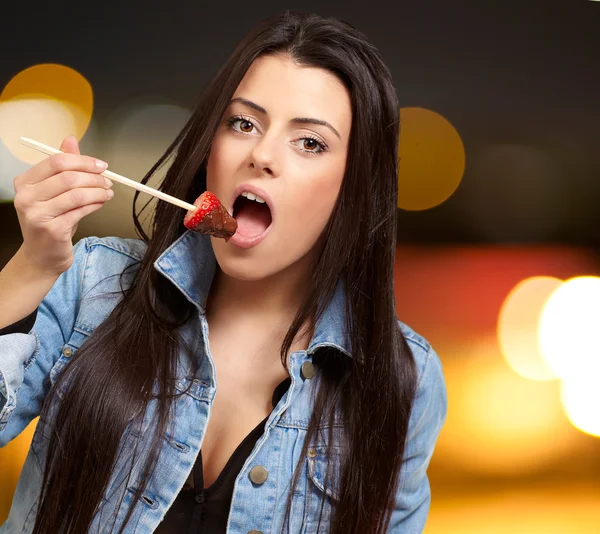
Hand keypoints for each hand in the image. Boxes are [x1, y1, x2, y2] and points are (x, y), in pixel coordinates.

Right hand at [13, 135, 112, 275]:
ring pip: (76, 194)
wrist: (42, 255)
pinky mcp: (52, 229)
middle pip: (68, 177)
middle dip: (94, 178)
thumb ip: (63, 167)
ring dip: (98, 192)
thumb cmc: (51, 221)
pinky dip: (95, 204)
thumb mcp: (55, 191)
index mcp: (25, 182)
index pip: (56, 161)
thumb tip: (70, 139)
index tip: (101, 166)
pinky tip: (101, 203)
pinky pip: (81, 211)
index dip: (83, 161)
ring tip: (108, 193)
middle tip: (108, 181)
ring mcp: (37, 214)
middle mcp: (26, 197)